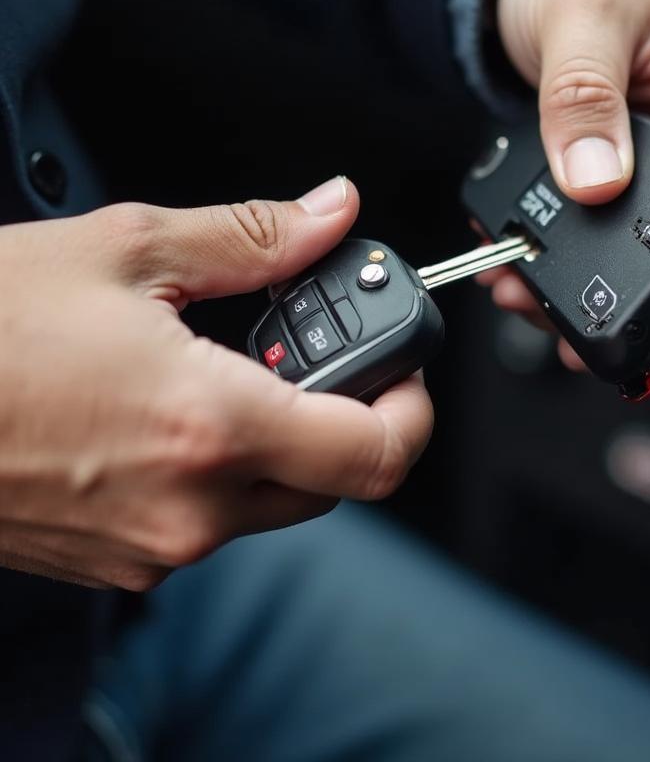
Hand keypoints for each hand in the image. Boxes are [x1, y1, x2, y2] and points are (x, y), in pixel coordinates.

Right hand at [0, 178, 432, 590]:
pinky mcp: (115, 558)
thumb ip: (255, 236)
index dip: (412, 408)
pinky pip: (210, 519)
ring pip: (276, 502)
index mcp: (212, 428)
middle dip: (347, 412)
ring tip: (236, 363)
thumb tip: (333, 212)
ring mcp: (151, 545)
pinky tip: (180, 406)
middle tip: (314, 346)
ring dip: (284, 436)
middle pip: (335, 479)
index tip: (403, 364)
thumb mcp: (129, 250)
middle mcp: (191, 508)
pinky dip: (225, 464)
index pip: (377, 454)